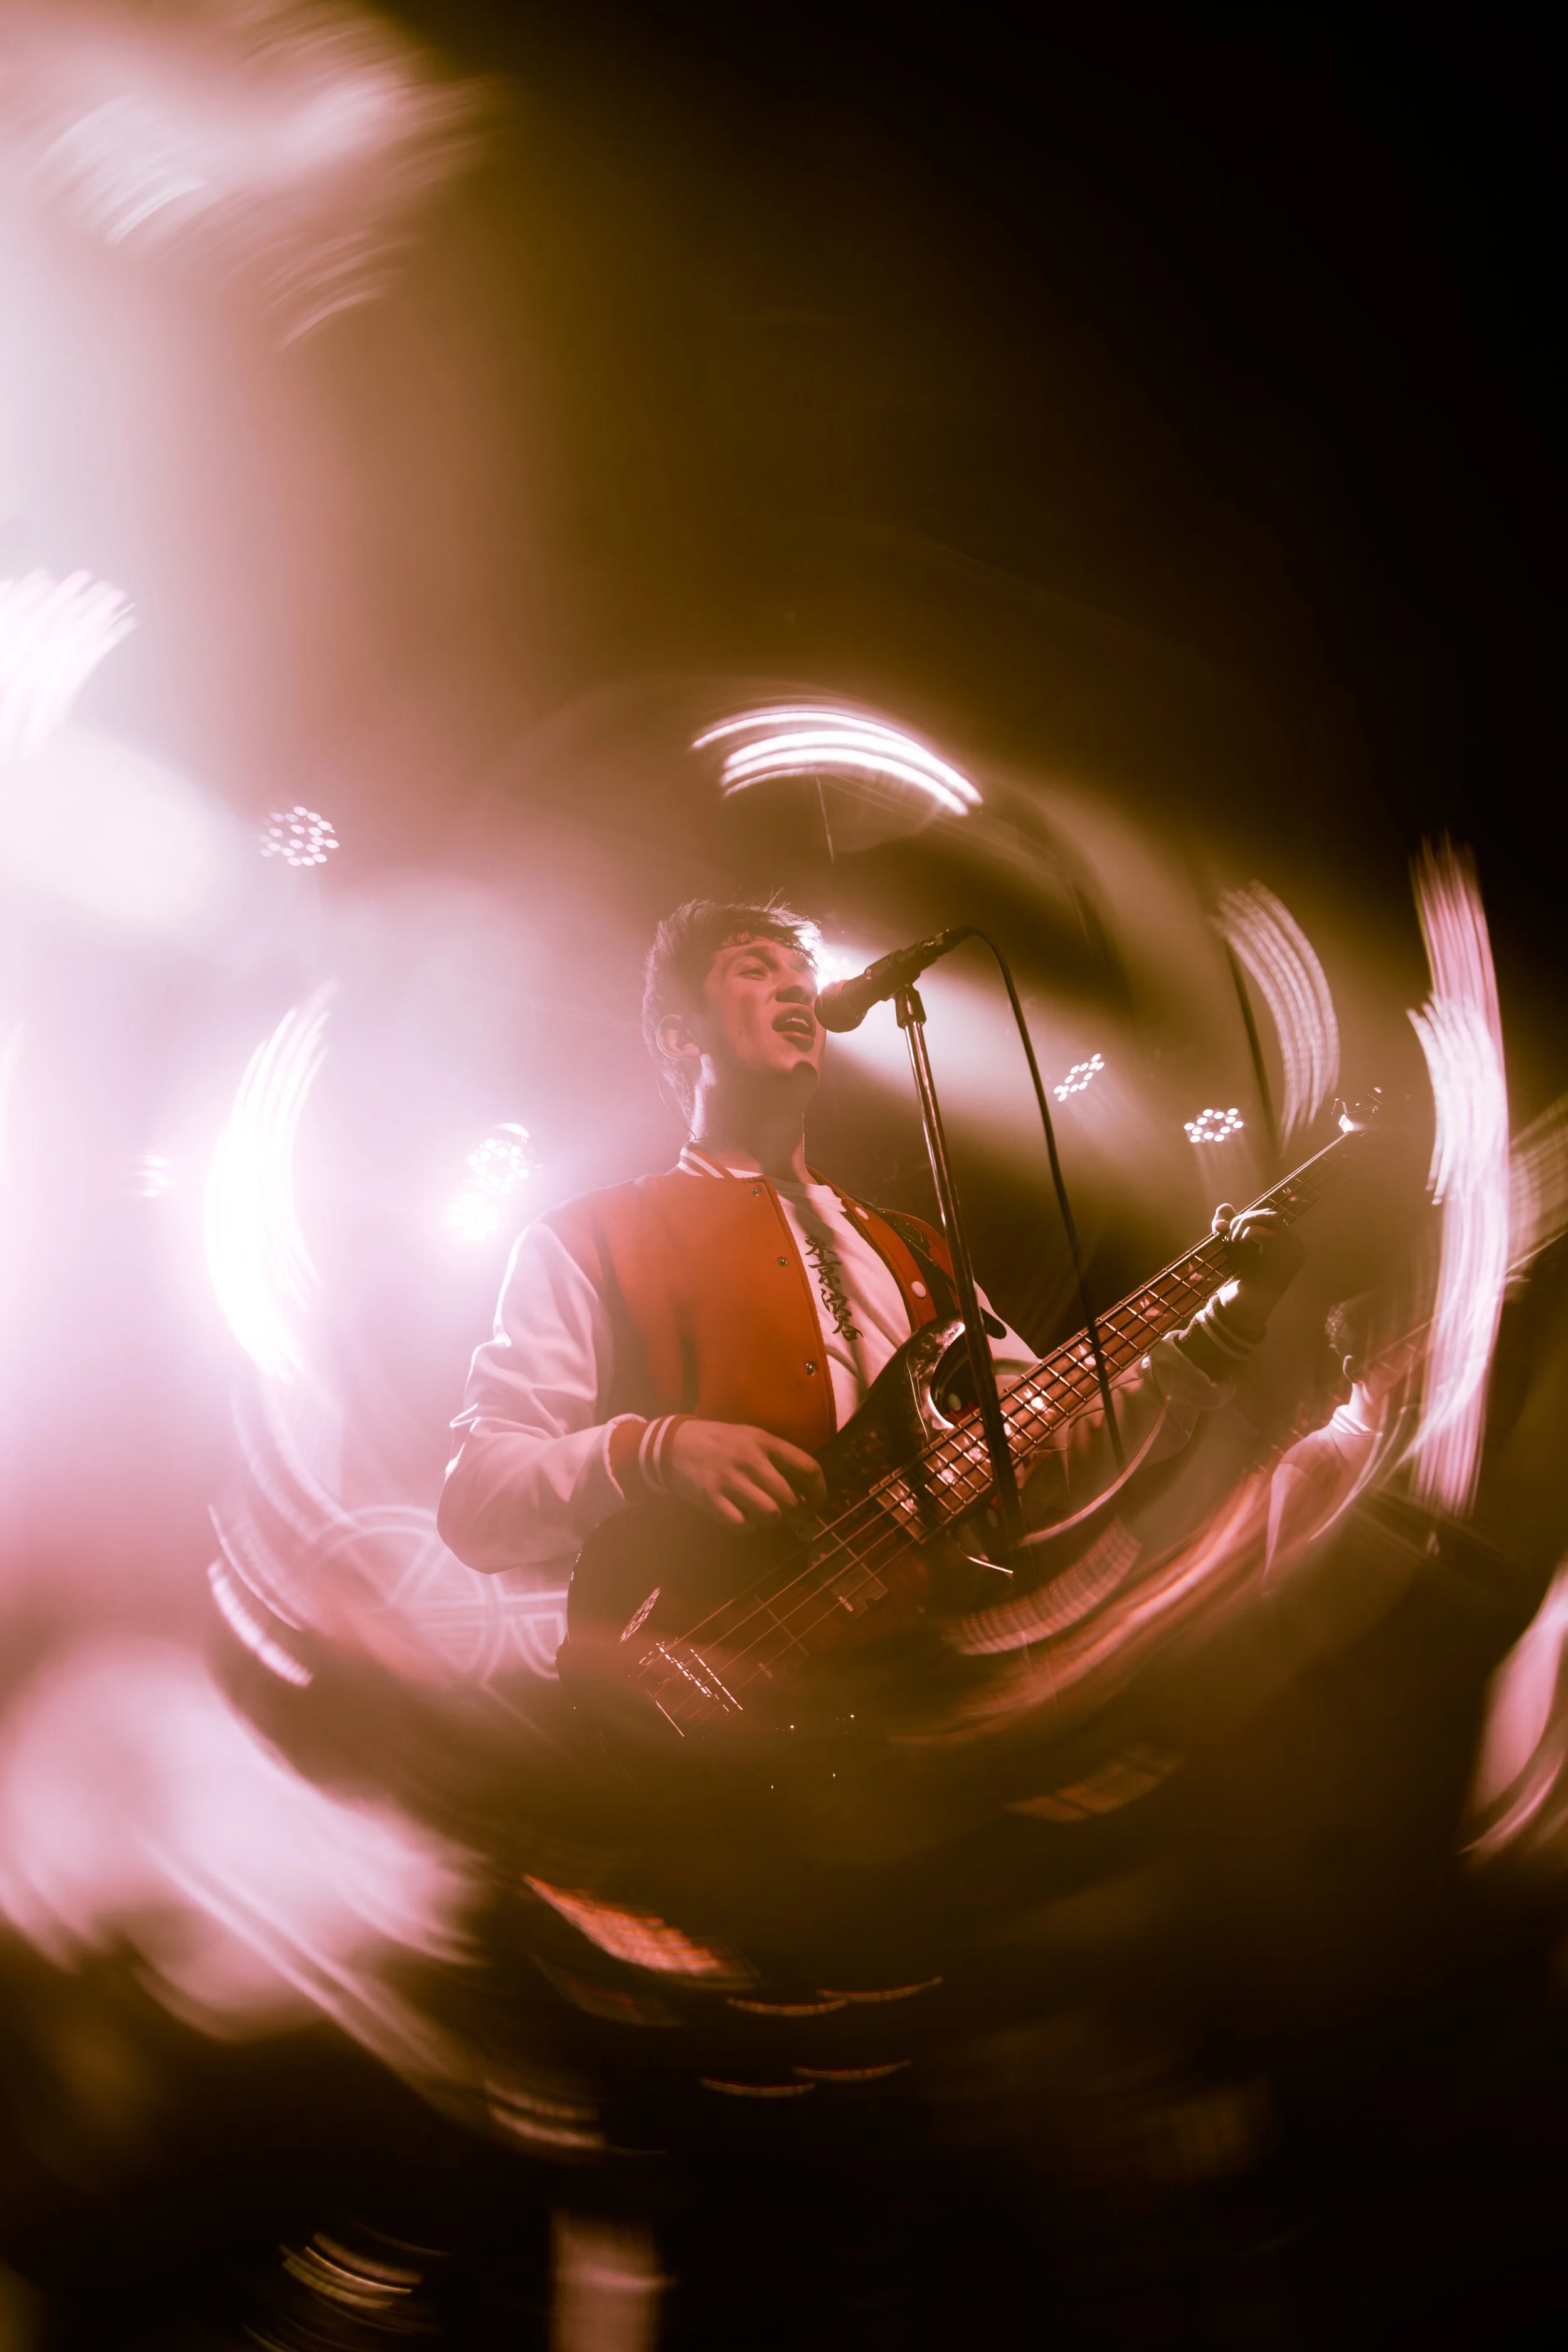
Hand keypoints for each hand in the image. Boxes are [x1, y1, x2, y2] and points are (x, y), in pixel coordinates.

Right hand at [665, 1419, 826, 1530]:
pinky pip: (742, 1525)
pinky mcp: (711, 1499)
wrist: (672, 1444)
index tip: (816, 1503)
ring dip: (771, 1521)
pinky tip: (741, 1517)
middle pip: (791, 1499)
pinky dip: (746, 1526)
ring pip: (770, 1515)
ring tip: (764, 1515)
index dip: (820, 1492)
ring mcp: (729, 1480)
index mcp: (764, 1441)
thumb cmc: (720, 1442)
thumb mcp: (750, 1437)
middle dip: (796, 1515)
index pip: (808, 1468)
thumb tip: (806, 1489)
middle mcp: (750, 1459)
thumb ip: (776, 1457)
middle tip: (792, 1517)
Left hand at [1211, 1202, 1305, 1338]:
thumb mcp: (1234, 1245)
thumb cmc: (1241, 1278)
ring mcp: (1292, 1255)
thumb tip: (1224, 1206)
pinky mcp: (1282, 1262)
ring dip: (1245, 1225)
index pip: (1270, 1217)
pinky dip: (1247, 1234)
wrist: (1242, 1308)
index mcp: (1289, 1243)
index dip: (1247, 1218)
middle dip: (1245, 1219)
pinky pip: (1266, 1234)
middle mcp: (1296, 1247)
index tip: (1226, 1231)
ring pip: (1271, 1218)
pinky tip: (1240, 1246)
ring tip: (1234, 1241)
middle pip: (1271, 1215)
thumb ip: (1229, 1225)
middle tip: (1230, 1237)